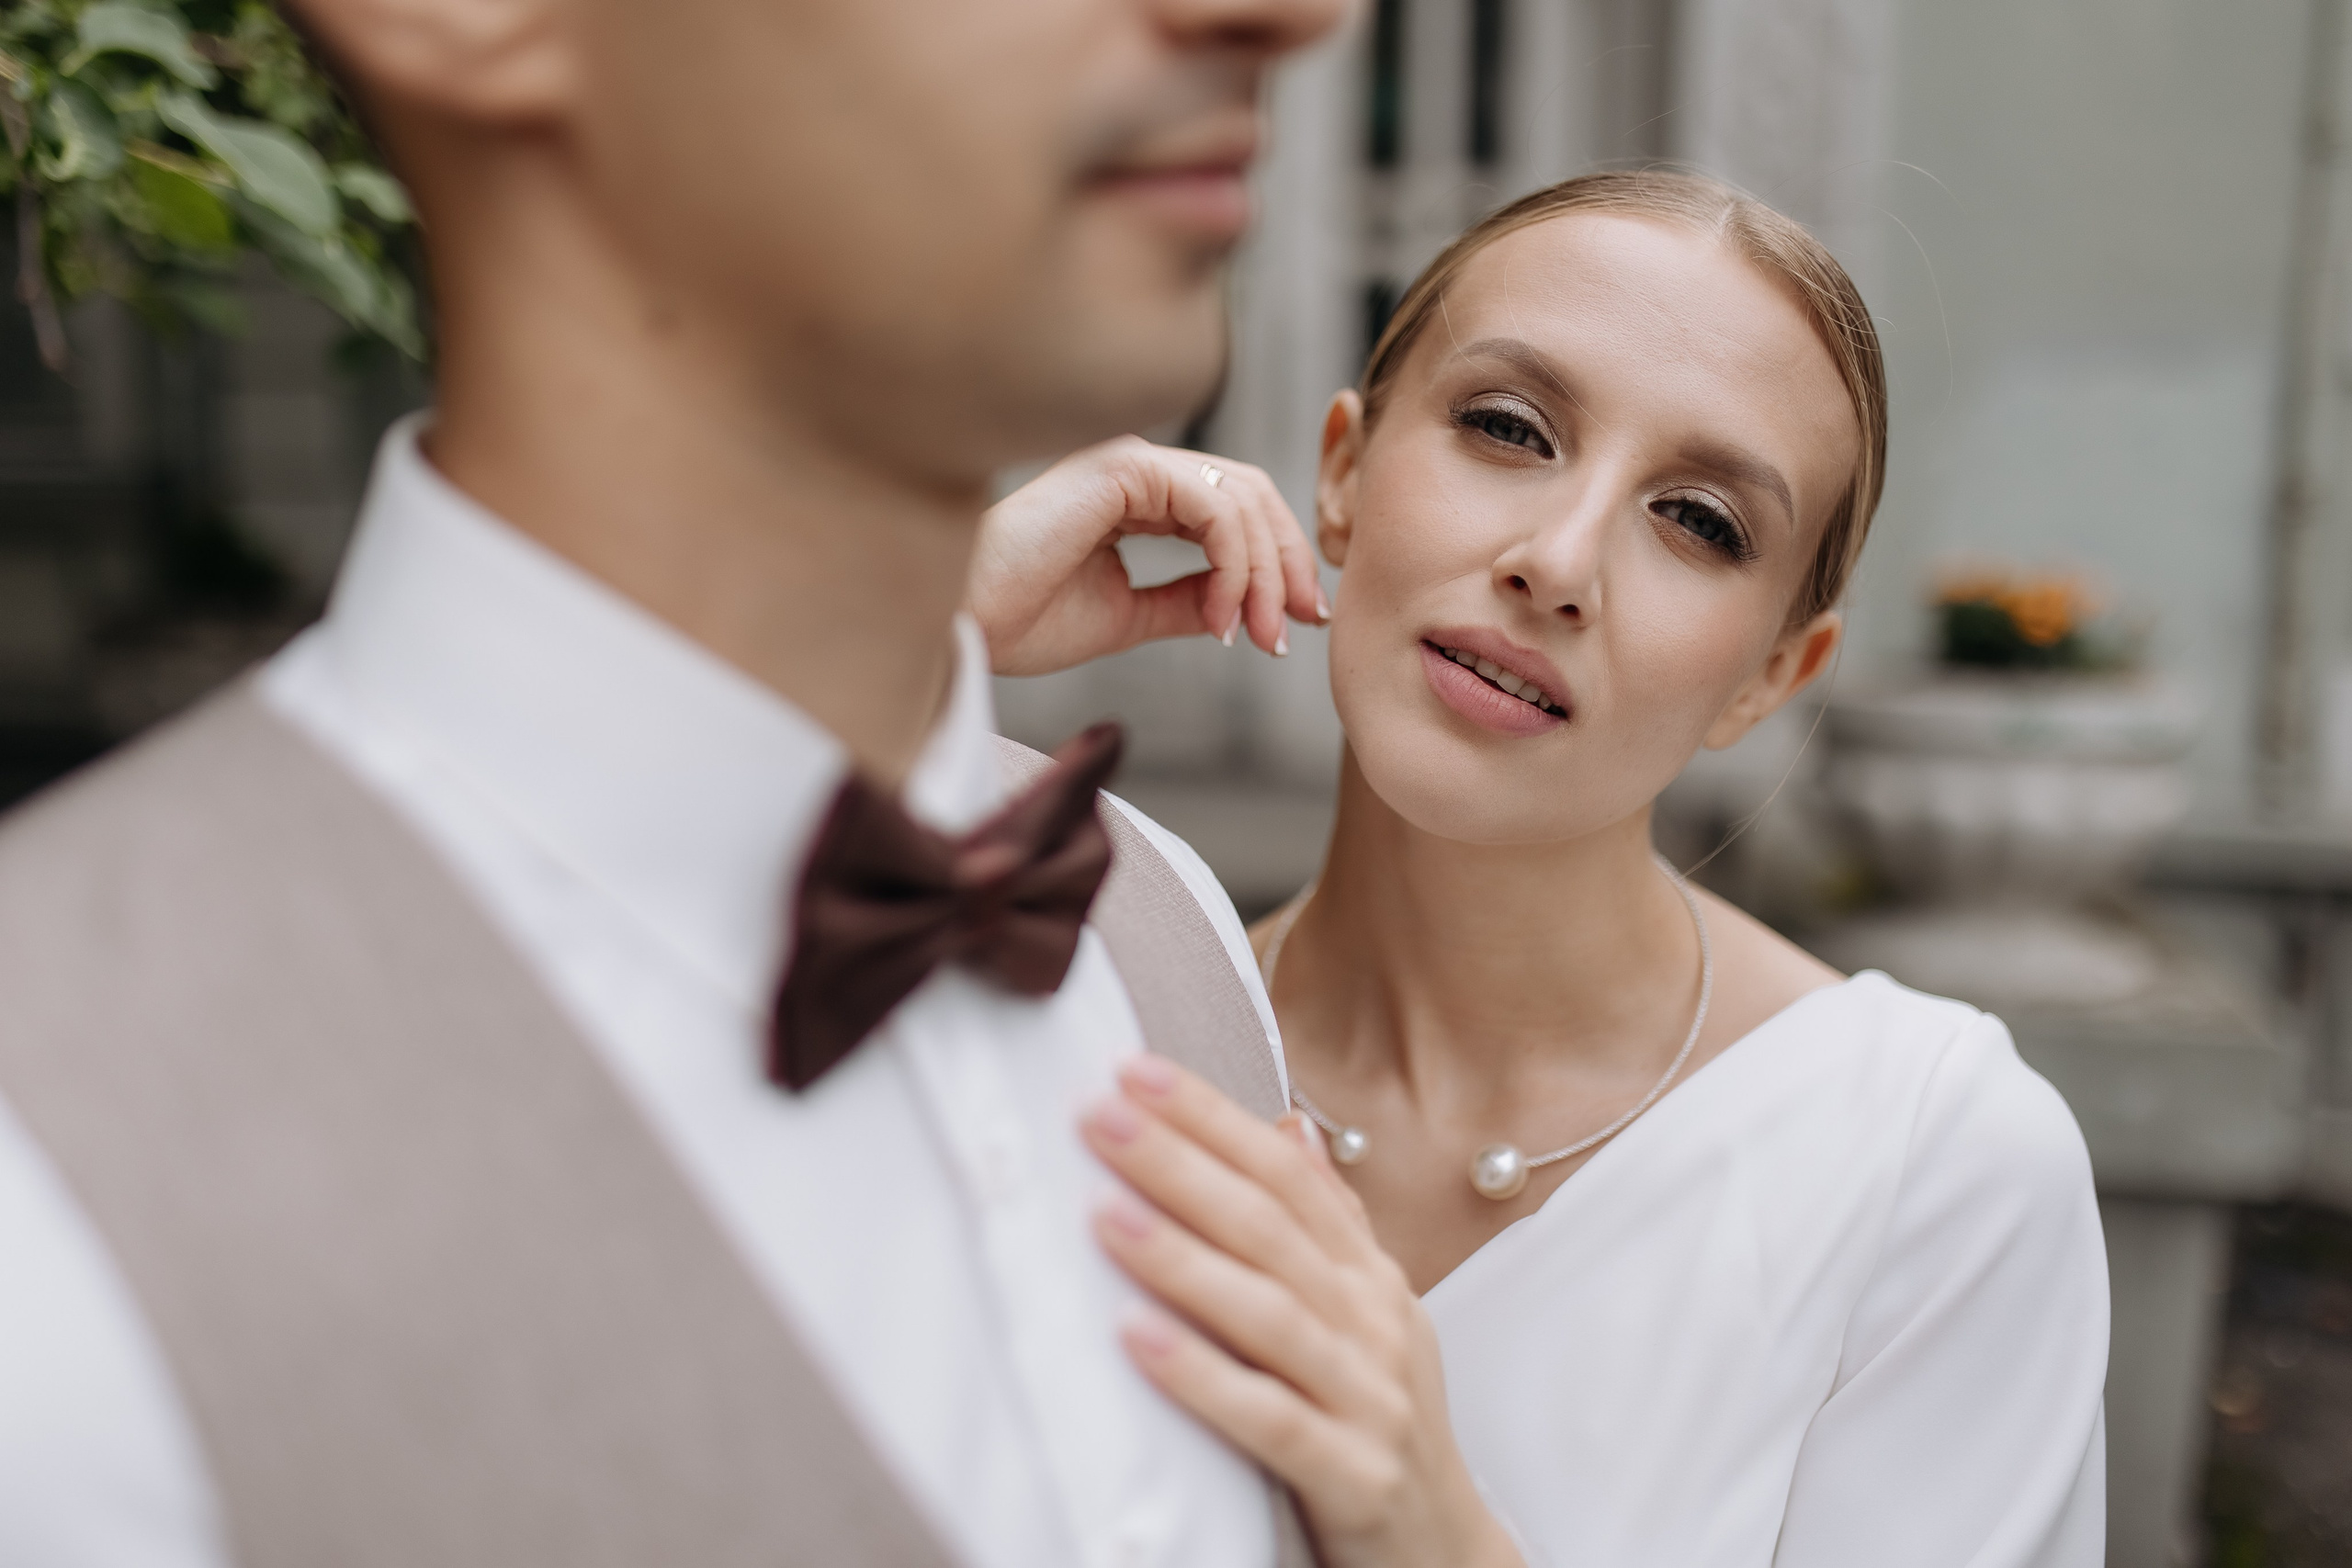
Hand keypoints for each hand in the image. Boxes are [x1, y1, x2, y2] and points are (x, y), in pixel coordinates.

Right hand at [971, 436, 1327, 675]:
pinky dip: (1233, 565)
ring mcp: (1130, 459)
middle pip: (1252, 495)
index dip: (1277, 563)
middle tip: (1296, 629)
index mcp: (1136, 494)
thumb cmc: (1017, 620)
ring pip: (1241, 499)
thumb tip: (1242, 607)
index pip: (1235, 510)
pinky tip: (1220, 617)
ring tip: (1259, 636)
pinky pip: (1213, 508)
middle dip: (1286, 565)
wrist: (962, 626)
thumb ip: (1184, 602)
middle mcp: (1137, 467)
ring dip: (1264, 574)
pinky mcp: (1123, 466)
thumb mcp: (1126, 615)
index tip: (1296, 624)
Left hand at [1080, 1057, 1524, 1567]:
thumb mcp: (1368, 1316)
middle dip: (1181, 1163)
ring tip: (1103, 1212)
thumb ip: (1329, 1223)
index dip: (1213, 1120)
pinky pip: (1270, 1419)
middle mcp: (1374, 1324)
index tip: (1136, 1071)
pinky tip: (1138, 1340)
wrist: (1446, 1555)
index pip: (1286, 1176)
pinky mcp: (1354, 1475)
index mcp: (1369, 1279)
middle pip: (1269, 1227)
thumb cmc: (1382, 1426)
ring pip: (1269, 1313)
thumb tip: (1288, 1126)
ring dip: (1182, 1257)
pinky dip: (1203, 1376)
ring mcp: (1371, 1399)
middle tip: (1100, 1113)